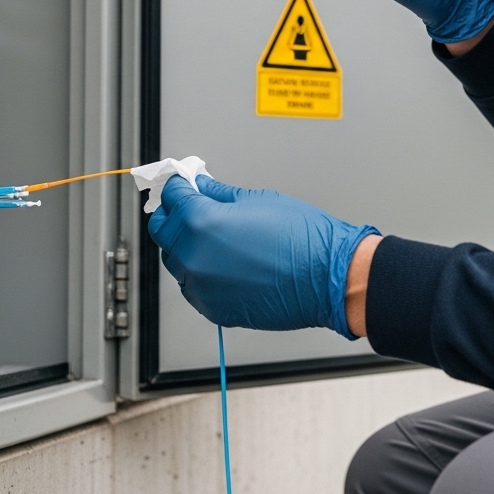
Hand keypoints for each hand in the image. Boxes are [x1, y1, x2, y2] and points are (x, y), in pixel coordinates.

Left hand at [147, 175, 378, 337]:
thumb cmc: (303, 239)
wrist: (329, 279)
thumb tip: (203, 187)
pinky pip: (193, 288)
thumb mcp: (258, 200)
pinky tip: (222, 263)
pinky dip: (200, 274)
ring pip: (176, 262)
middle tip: (189, 206)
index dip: (177, 186)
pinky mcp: (213, 309)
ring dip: (185, 246)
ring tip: (213, 237)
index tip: (181, 183)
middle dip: (173, 215)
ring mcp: (202, 287)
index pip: (172, 197)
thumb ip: (220, 194)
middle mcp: (194, 257)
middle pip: (163, 231)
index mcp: (201, 222)